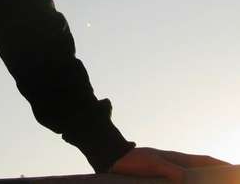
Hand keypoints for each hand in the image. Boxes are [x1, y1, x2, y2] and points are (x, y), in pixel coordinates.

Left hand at [108, 147, 231, 183]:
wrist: (112, 159)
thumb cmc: (132, 160)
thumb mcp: (152, 164)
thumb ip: (170, 170)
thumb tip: (186, 179)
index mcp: (176, 159)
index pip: (203, 161)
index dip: (219, 165)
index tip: (232, 170)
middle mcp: (175, 165)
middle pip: (200, 170)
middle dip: (213, 174)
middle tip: (226, 179)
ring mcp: (168, 171)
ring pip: (190, 177)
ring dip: (200, 179)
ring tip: (210, 180)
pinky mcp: (160, 179)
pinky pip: (179, 181)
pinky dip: (188, 180)